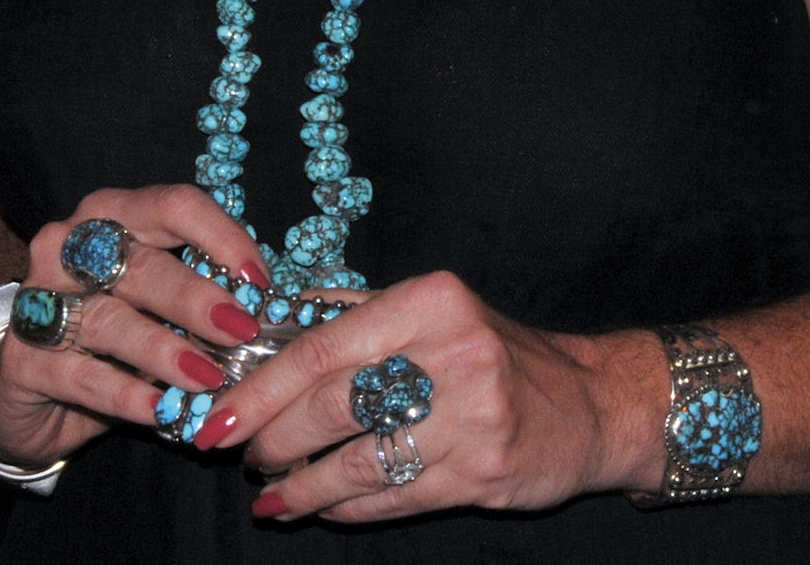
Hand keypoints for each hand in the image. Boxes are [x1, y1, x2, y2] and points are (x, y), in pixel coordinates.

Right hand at [0, 184, 270, 469]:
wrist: (28, 387)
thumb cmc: (111, 330)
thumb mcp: (154, 300)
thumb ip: (198, 291)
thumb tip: (263, 307)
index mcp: (111, 213)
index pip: (171, 205)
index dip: (221, 237)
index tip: (258, 280)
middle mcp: (68, 244)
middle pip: (141, 264)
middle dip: (197, 299)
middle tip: (240, 330)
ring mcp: (39, 300)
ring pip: (111, 320)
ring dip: (166, 350)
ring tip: (209, 377)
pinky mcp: (22, 359)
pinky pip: (81, 374)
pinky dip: (125, 393)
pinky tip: (159, 410)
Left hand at [189, 269, 645, 522]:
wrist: (589, 404)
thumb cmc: (494, 350)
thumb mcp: (435, 309)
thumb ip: (359, 316)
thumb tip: (269, 330)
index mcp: (431, 301)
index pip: (324, 346)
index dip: (263, 386)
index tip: (219, 411)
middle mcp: (452, 354)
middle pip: (334, 406)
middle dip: (273, 436)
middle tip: (240, 452)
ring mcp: (470, 419)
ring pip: (358, 463)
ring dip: (302, 485)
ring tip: (271, 492)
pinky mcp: (482, 475)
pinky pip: (392, 499)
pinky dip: (347, 509)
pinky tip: (321, 508)